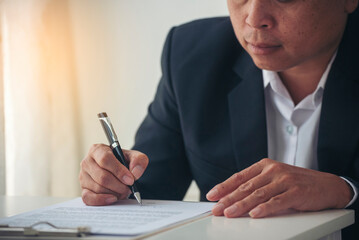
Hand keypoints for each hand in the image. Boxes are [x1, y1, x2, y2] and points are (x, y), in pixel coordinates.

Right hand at [79, 144, 148, 205]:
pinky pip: (89, 198)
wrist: (117, 170)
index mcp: (97, 150)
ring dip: (114, 193)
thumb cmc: (122, 161)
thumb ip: (138, 160)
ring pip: (98, 188)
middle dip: (119, 185)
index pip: (105, 159)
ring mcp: (83, 176)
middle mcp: (87, 162)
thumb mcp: (133, 156)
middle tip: (129, 189)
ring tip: (123, 192)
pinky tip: (113, 199)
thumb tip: (135, 173)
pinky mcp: (83, 189)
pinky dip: (102, 200)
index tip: (130, 180)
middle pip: (102, 176)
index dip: (119, 171)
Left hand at [206, 158, 352, 217]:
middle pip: (246, 187)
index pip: (239, 177)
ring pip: (258, 194)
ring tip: (229, 213)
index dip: (224, 186)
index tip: (212, 196)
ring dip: (241, 205)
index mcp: (265, 166)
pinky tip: (254, 214)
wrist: (327, 185)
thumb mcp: (275, 178)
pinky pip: (277, 201)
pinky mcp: (295, 192)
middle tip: (216, 209)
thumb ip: (257, 184)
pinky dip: (265, 208)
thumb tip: (234, 197)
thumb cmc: (297, 182)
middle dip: (228, 199)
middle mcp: (273, 170)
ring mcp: (284, 180)